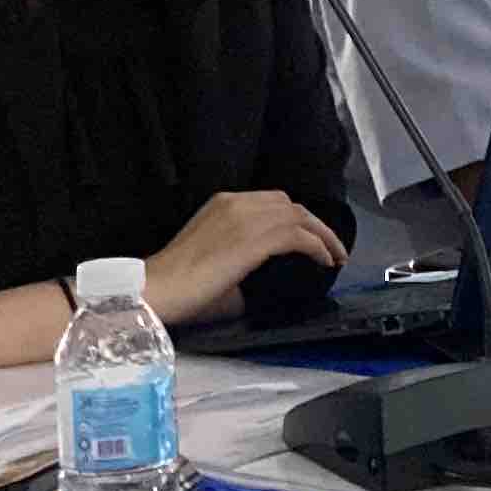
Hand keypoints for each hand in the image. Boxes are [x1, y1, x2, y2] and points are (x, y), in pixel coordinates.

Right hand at [141, 188, 348, 323]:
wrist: (155, 288)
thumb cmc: (177, 285)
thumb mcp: (213, 262)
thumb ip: (242, 263)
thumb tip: (265, 284)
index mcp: (223, 204)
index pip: (271, 202)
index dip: (296, 218)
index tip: (310, 237)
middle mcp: (236, 203)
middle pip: (289, 204)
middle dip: (314, 224)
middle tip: (330, 247)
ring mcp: (245, 218)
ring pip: (299, 216)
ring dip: (322, 235)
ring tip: (335, 255)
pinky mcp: (253, 240)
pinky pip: (298, 236)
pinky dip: (317, 246)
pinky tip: (325, 261)